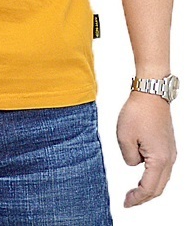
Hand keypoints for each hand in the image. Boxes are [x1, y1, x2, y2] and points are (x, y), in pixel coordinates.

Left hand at [117, 90, 176, 207]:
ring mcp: (170, 151)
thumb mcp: (124, 137)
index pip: (148, 188)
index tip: (126, 202)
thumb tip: (135, 163)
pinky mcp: (168, 144)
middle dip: (144, 197)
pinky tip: (143, 174)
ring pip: (162, 177)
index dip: (137, 198)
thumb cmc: (138, 111)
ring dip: (149, 186)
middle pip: (158, 187)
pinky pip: (162, 167)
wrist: (151, 92)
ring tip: (134, 191)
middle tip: (129, 200)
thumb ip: (128, 157)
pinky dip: (153, 175)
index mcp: (159, 159)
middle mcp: (169, 158)